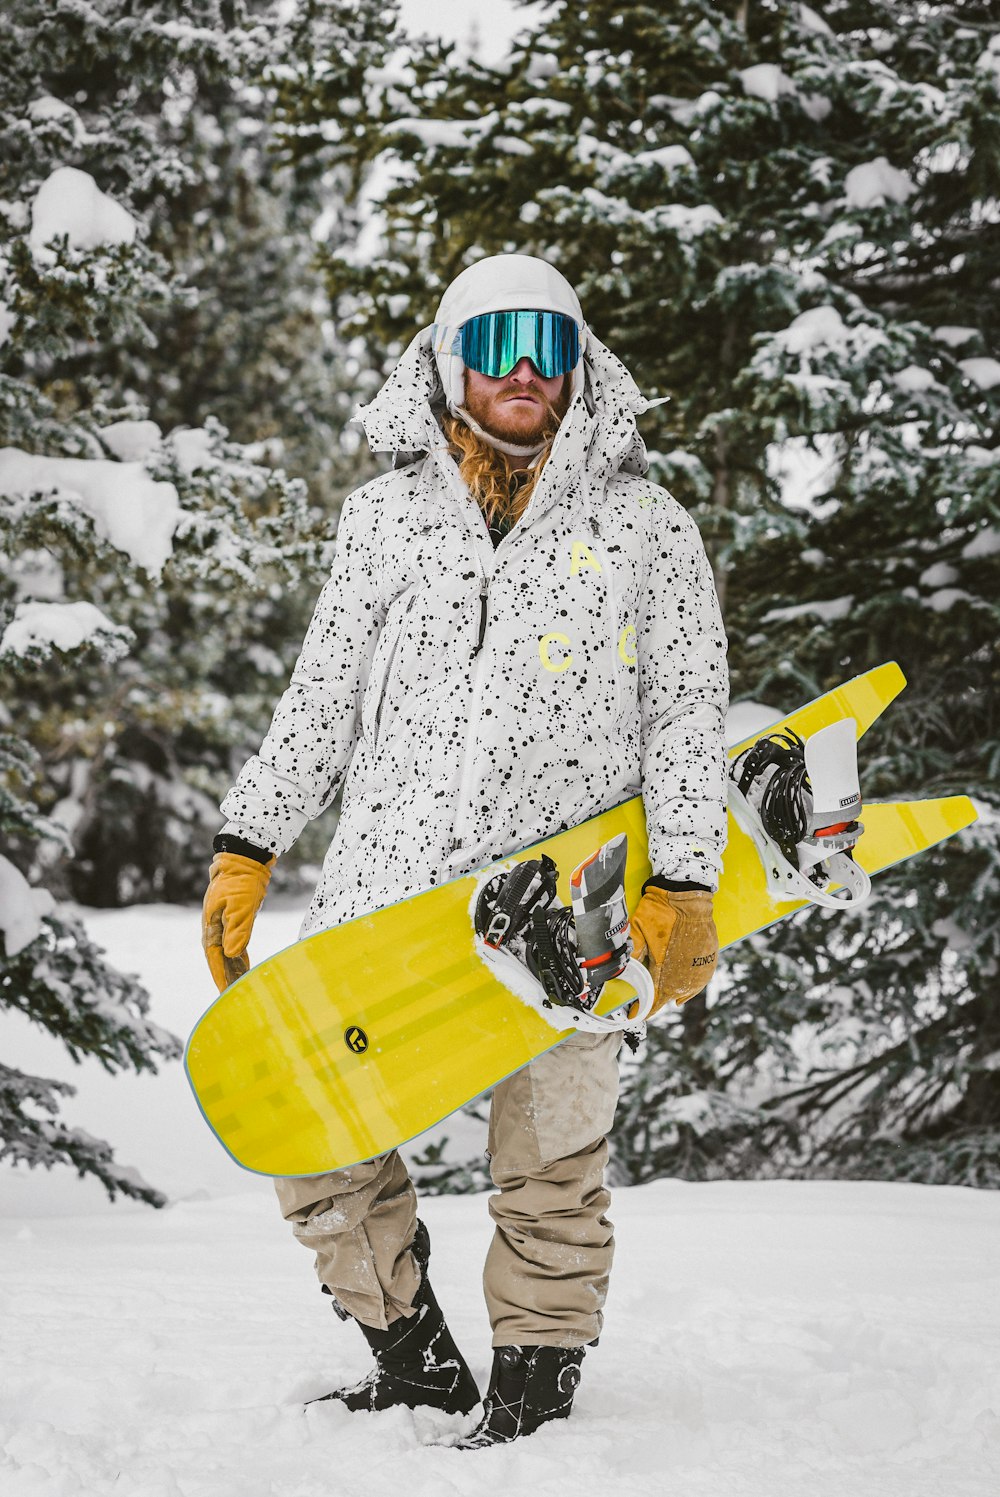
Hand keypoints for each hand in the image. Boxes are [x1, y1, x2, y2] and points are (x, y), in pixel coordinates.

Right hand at [202, 851, 275, 991]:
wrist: (243, 863)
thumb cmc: (241, 883)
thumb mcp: (241, 907)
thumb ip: (237, 930)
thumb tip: (231, 954)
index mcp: (211, 927)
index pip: (214, 958)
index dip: (219, 976)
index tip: (225, 993)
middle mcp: (213, 930)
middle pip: (219, 960)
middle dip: (225, 979)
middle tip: (233, 999)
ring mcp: (222, 927)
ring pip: (226, 955)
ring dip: (232, 971)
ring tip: (240, 990)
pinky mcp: (232, 923)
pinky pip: (234, 946)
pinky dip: (239, 960)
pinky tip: (244, 971)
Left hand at [629, 887, 717, 1014]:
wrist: (687, 894)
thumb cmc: (660, 910)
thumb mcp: (638, 929)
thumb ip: (631, 952)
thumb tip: (619, 972)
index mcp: (664, 969)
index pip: (652, 1000)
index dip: (642, 1009)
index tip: (634, 1014)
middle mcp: (683, 974)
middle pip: (668, 997)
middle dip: (656, 1001)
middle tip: (645, 1004)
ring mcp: (698, 968)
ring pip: (684, 992)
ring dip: (672, 995)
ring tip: (662, 999)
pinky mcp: (709, 960)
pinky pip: (699, 983)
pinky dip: (689, 990)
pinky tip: (682, 995)